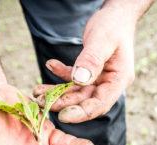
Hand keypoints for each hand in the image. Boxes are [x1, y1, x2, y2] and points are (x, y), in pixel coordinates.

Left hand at [34, 6, 135, 122]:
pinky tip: (50, 65)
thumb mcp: (103, 39)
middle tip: (40, 102)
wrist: (115, 16)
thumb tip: (79, 80)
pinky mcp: (88, 73)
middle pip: (84, 100)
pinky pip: (72, 78)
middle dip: (62, 103)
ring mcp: (98, 79)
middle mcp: (108, 84)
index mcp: (118, 80)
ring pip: (75, 91)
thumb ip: (92, 59)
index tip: (62, 116)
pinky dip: (60, 74)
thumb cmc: (113, 25)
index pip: (100, 104)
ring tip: (38, 91)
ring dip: (56, 92)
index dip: (82, 113)